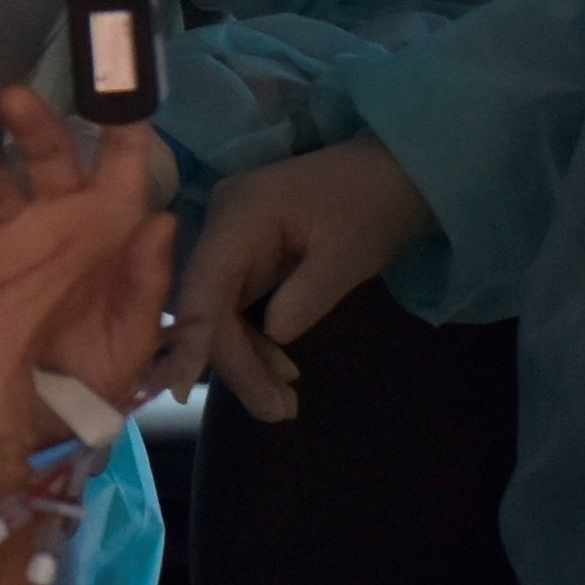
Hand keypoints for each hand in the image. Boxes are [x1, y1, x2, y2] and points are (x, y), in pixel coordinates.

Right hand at [0, 84, 173, 441]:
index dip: (124, 128)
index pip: (120, 166)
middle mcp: (57, 220)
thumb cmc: (88, 379)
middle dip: (35, 124)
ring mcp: (5, 237)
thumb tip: (161, 220)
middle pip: (48, 155)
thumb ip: (145, 283)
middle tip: (15, 98)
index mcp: (108, 231)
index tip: (119, 91)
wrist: (21, 429)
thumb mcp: (130, 339)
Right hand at [171, 136, 438, 420]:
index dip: (196, 342)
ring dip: (246, 359)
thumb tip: (271, 337)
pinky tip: (281, 370)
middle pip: (206, 305)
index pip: (204, 286)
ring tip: (285, 401)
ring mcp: (229, 238)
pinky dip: (254, 341)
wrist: (393, 174)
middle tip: (277, 410)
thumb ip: (306, 298)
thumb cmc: (374, 206)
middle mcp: (221, 222)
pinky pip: (233, 305)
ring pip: (216, 312)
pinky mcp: (243, 254)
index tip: (191, 393)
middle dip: (235, 362)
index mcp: (240, 212)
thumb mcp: (348, 257)